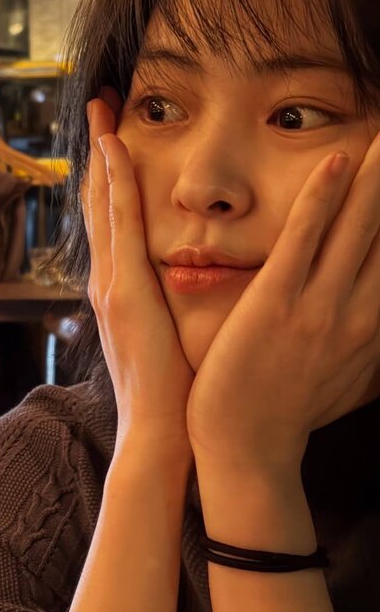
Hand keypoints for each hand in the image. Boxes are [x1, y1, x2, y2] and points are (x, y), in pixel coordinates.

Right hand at [83, 90, 193, 466]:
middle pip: (99, 201)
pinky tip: (115, 148)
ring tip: (102, 109)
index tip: (114, 136)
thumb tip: (179, 285)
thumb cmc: (171, 393)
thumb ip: (164, 307)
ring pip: (103, 203)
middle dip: (98, 150)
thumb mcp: (164, 340)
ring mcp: (110, 283)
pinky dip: (115, 184)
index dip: (110, 176)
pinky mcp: (123, 290)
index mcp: (118, 290)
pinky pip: (120, 225)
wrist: (157, 434)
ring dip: (102, 153)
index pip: (112, 221)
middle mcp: (106, 280)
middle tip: (99, 104)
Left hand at [186, 133, 379, 477]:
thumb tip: (375, 324)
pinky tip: (337, 162)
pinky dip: (323, 198)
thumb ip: (365, 343)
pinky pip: (304, 239)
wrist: (244, 449)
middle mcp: (359, 314)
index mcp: (372, 329)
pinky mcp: (276, 303)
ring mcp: (318, 307)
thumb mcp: (347, 379)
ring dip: (375, 177)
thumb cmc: (287, 412)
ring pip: (357, 227)